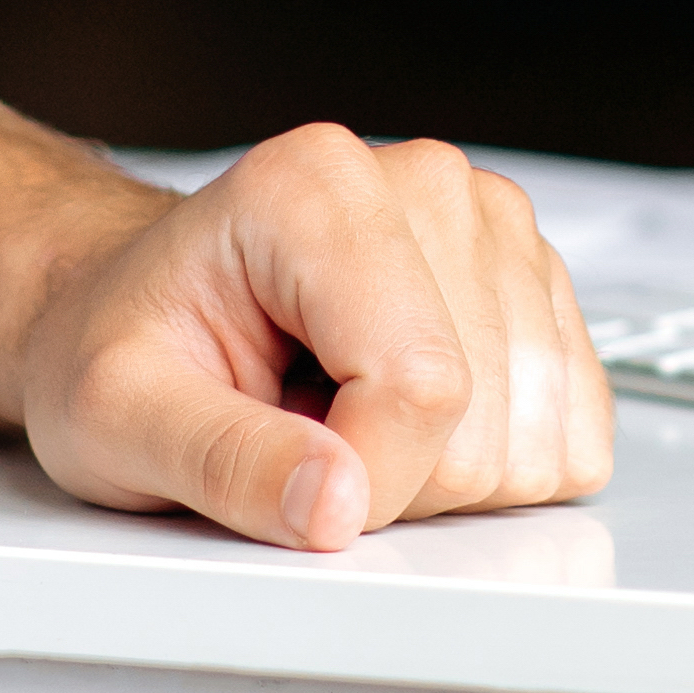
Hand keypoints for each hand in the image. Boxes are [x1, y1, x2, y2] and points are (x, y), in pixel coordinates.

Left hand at [17, 129, 613, 549]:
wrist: (140, 310)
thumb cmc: (127, 345)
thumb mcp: (119, 418)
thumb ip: (227, 463)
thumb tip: (337, 509)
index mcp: (315, 189)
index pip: (420, 384)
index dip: (365, 479)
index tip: (291, 483)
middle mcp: (422, 184)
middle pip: (486, 418)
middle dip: (398, 478)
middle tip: (302, 436)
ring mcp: (491, 226)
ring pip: (538, 434)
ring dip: (446, 473)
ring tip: (345, 419)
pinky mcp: (537, 282)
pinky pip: (574, 431)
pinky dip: (497, 463)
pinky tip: (405, 419)